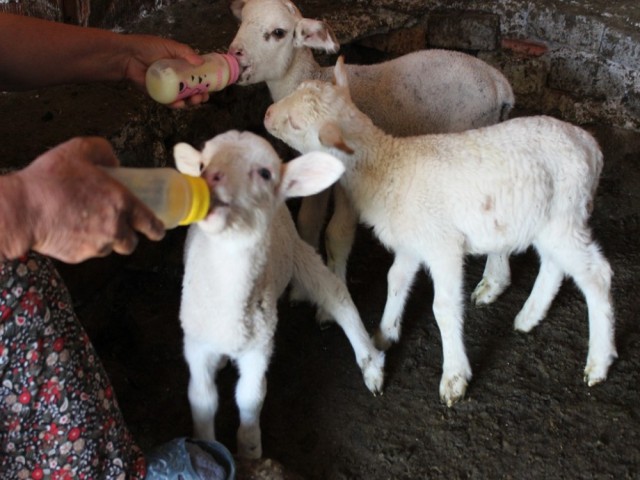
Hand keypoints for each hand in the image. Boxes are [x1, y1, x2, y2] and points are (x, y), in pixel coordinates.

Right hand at [12, 137, 164, 262]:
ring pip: (109, 248)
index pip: (150, 224)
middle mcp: (114, 228)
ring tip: (89, 225)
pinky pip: (87, 252)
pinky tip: (71, 230)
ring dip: (105, 240)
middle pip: (131, 243)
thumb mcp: (79, 150)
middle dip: (128, 236)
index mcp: (121, 202)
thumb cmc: (49, 178)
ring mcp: (96, 245)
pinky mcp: (78, 256)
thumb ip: (102, 151)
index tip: (158, 230)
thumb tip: (114, 162)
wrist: (21, 208)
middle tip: (118, 225)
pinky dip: (83, 244)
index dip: (157, 229)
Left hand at [122, 34, 209, 107]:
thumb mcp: (170, 46)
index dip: (205, 83)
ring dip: (190, 102)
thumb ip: (185, 53)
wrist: (127, 56)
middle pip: (192, 90)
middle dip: (199, 96)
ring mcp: (167, 87)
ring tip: (193, 100)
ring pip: (182, 99)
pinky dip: (175, 105)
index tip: (211, 87)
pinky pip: (169, 102)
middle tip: (202, 97)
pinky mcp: (158, 94)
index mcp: (181, 66)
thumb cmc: (148, 48)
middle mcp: (175, 78)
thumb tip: (200, 62)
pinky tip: (180, 104)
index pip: (196, 77)